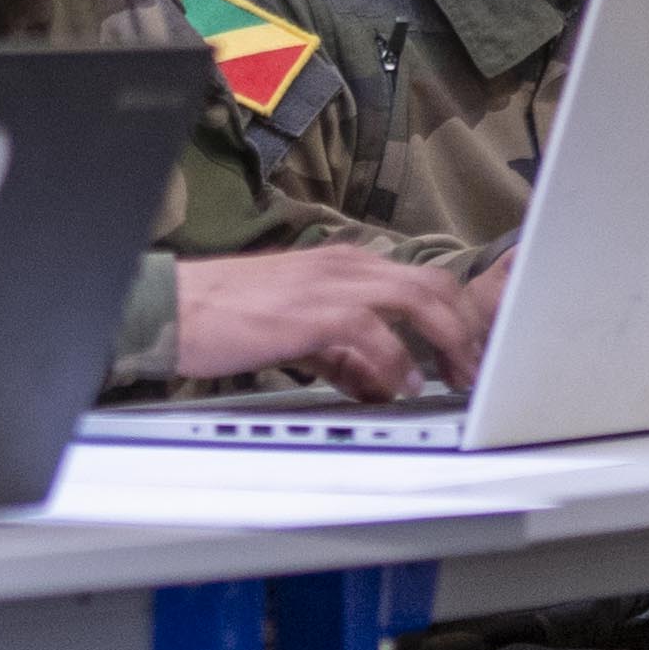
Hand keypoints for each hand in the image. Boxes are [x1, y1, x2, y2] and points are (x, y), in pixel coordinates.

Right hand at [170, 247, 488, 398]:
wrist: (175, 308)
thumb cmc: (224, 316)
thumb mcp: (297, 334)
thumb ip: (342, 355)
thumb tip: (379, 382)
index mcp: (343, 263)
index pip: (420, 279)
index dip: (453, 316)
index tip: (466, 351)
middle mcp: (346, 265)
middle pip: (434, 285)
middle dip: (464, 329)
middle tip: (473, 368)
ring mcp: (333, 284)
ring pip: (419, 300)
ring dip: (447, 342)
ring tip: (455, 378)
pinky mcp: (316, 311)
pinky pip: (376, 335)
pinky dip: (397, 363)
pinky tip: (403, 386)